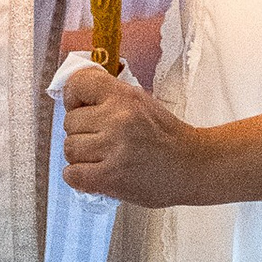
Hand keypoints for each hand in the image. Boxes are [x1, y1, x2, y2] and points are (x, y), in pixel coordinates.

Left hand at [61, 62, 198, 206]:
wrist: (192, 167)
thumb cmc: (167, 137)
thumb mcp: (142, 103)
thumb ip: (109, 98)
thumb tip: (74, 99)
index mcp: (125, 96)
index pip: (77, 84)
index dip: (74, 98)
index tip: (81, 107)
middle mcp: (117, 119)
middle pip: (70, 122)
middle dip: (82, 133)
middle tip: (103, 141)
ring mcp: (113, 149)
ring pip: (69, 149)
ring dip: (82, 157)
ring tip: (103, 159)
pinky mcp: (110, 177)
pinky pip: (72, 174)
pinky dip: (80, 177)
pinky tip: (96, 174)